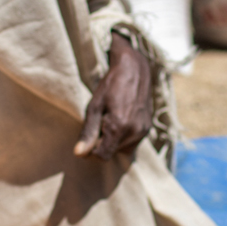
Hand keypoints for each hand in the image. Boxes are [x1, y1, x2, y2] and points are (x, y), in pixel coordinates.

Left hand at [74, 33, 152, 159]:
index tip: (87, 137)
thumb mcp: (94, 107)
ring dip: (112, 141)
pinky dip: (122, 137)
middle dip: (101, 144)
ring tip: (109, 120)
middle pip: (111, 153)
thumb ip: (88, 132)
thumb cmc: (110, 85)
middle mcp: (134, 132)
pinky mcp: (147, 129)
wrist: (134, 69)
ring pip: (122, 150)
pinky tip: (119, 120)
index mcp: (119, 127)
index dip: (91, 151)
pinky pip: (131, 143)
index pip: (102, 156)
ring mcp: (143, 131)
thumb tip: (79, 154)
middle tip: (98, 122)